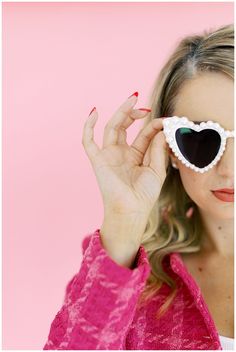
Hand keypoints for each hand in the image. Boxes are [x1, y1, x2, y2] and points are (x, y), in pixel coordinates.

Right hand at [82, 93, 168, 219]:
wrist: (131, 211)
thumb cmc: (144, 195)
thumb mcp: (157, 170)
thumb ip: (158, 149)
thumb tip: (161, 129)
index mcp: (136, 156)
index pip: (143, 134)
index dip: (152, 125)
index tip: (164, 120)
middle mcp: (121, 153)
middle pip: (125, 126)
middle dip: (134, 113)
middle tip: (145, 106)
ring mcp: (108, 155)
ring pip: (111, 128)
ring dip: (120, 113)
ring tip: (132, 100)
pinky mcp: (98, 159)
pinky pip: (88, 141)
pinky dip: (88, 126)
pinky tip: (95, 112)